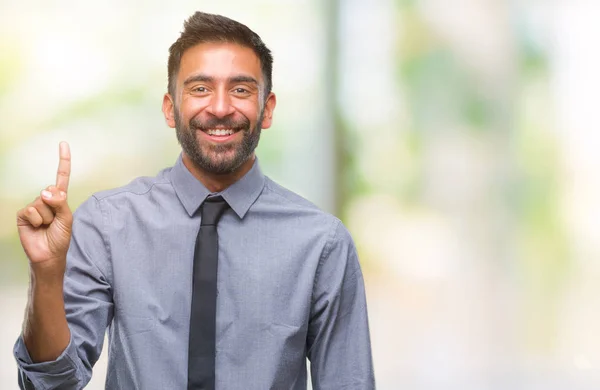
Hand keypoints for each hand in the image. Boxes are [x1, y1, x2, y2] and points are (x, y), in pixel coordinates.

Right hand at [16, 142, 72, 266]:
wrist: (49, 254)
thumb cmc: (60, 237)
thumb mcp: (67, 218)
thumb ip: (60, 202)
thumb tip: (46, 191)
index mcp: (59, 198)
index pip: (61, 176)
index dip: (63, 160)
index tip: (63, 143)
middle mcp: (46, 199)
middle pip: (52, 192)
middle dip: (56, 209)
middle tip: (54, 222)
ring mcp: (33, 206)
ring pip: (42, 203)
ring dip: (47, 217)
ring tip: (46, 226)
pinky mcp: (23, 214)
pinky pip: (32, 211)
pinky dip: (37, 220)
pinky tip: (37, 227)